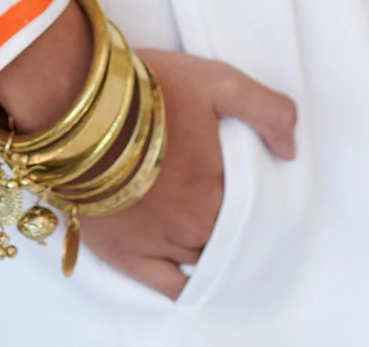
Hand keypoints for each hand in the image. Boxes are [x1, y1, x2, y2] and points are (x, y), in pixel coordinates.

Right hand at [79, 49, 296, 299]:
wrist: (78, 109)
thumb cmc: (149, 90)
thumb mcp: (218, 81)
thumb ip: (267, 110)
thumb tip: (290, 150)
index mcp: (222, 185)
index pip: (256, 204)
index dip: (255, 192)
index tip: (246, 178)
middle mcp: (197, 223)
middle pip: (230, 231)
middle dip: (231, 218)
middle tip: (222, 195)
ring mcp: (163, 244)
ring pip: (205, 256)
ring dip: (210, 243)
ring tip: (204, 224)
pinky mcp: (129, 257)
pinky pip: (170, 287)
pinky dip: (186, 284)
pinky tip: (193, 274)